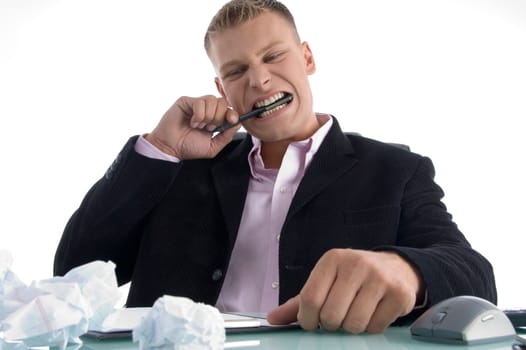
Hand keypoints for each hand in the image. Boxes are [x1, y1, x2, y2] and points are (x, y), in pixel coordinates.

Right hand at [145, 95, 240, 159]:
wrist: (171, 148)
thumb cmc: (189, 148)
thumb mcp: (213, 146)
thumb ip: (227, 136)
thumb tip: (238, 123)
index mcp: (215, 118)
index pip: (229, 108)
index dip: (233, 113)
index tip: (231, 120)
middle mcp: (206, 109)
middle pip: (222, 102)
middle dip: (219, 117)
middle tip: (208, 129)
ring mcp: (196, 104)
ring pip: (212, 100)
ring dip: (208, 117)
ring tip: (199, 126)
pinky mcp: (186, 101)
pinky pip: (200, 102)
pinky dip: (199, 115)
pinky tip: (192, 122)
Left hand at [267, 248, 422, 333]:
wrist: (396, 268)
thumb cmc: (353, 278)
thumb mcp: (326, 282)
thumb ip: (299, 302)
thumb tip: (272, 319)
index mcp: (332, 259)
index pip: (310, 298)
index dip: (307, 319)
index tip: (311, 323)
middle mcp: (356, 264)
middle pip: (331, 315)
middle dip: (330, 325)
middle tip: (336, 318)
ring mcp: (379, 278)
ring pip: (353, 324)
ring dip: (350, 328)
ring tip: (354, 315)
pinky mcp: (399, 294)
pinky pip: (375, 327)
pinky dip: (370, 328)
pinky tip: (372, 314)